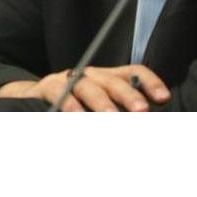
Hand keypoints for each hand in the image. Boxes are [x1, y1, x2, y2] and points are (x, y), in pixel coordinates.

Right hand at [0, 65, 169, 111]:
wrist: (33, 100)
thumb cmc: (76, 108)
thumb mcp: (100, 108)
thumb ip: (119, 113)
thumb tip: (146, 124)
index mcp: (108, 78)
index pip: (133, 72)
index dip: (149, 82)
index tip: (163, 99)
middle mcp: (91, 75)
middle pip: (113, 80)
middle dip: (128, 95)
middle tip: (142, 112)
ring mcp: (69, 79)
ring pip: (88, 86)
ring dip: (101, 102)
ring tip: (111, 118)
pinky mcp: (49, 88)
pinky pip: (60, 93)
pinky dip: (69, 105)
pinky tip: (77, 116)